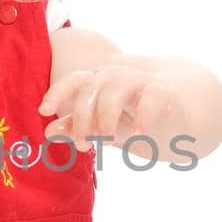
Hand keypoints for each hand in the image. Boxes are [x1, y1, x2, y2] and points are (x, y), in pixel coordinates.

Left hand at [37, 63, 189, 151]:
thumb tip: (47, 132)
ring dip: (106, 117)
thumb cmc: (131, 119)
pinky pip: (150, 100)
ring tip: (104, 140)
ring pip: (114, 92)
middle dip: (82, 118)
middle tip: (82, 144)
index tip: (44, 110)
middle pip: (90, 89)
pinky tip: (138, 135)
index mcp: (96, 82)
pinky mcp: (162, 93)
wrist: (177, 116)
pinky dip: (142, 117)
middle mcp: (114, 77)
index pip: (73, 81)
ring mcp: (139, 82)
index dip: (57, 93)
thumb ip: (75, 128)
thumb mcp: (101, 126)